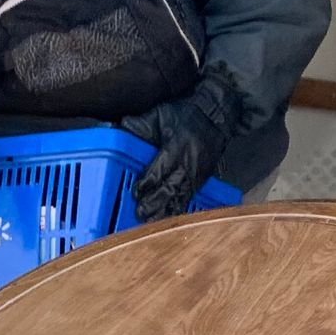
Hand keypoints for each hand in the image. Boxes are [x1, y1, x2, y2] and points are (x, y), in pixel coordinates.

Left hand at [124, 66, 247, 220]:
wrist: (217, 114)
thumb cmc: (186, 113)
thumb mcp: (161, 113)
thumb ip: (140, 124)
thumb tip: (118, 127)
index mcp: (175, 147)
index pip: (160, 169)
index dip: (148, 182)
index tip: (136, 191)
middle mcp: (187, 163)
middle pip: (170, 187)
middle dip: (155, 202)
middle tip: (141, 213)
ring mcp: (197, 172)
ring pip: (180, 196)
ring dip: (166, 210)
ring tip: (152, 222)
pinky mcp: (202, 178)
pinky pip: (190, 196)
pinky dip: (179, 208)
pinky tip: (170, 217)